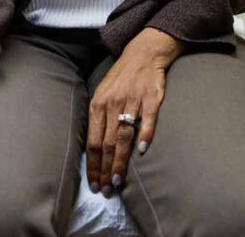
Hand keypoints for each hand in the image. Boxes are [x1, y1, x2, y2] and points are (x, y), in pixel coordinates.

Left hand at [86, 28, 181, 194]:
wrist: (143, 54)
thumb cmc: (121, 78)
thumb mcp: (103, 94)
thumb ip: (99, 119)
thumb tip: (94, 149)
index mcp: (98, 104)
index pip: (92, 141)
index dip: (92, 165)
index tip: (93, 183)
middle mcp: (113, 104)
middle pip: (106, 143)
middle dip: (104, 170)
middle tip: (104, 190)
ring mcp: (132, 101)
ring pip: (123, 136)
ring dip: (120, 161)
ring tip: (117, 180)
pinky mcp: (151, 99)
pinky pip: (148, 120)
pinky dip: (145, 136)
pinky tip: (142, 151)